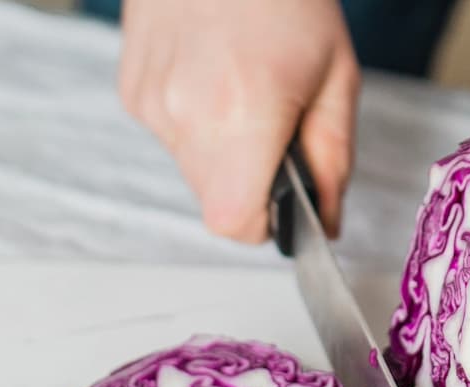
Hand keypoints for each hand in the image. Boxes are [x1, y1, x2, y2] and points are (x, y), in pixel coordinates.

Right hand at [118, 0, 359, 241]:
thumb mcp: (338, 79)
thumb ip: (334, 162)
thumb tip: (326, 224)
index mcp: (243, 113)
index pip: (235, 222)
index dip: (265, 224)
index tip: (285, 203)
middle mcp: (185, 113)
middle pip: (215, 202)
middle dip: (251, 186)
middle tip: (275, 130)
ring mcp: (150, 102)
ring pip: (193, 172)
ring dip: (225, 154)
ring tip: (244, 93)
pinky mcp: (132, 91)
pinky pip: (172, 138)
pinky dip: (198, 126)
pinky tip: (214, 79)